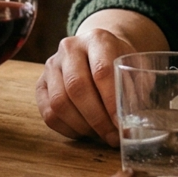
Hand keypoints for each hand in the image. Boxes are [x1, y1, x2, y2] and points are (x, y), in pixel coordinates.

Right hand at [35, 9, 168, 146]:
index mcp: (97, 39)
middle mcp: (70, 48)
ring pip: (59, 102)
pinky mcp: (40, 84)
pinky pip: (48, 113)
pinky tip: (84, 132)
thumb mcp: (136, 69)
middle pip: (76, 86)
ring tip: (101, 135)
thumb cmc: (119, 65)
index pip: (101, 70)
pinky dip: (67, 129)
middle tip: (113, 137)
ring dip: (82, 126)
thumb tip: (133, 122)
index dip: (112, 101)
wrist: (98, 52)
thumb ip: (137, 90)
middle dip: (97, 119)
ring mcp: (51, 65)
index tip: (123, 125)